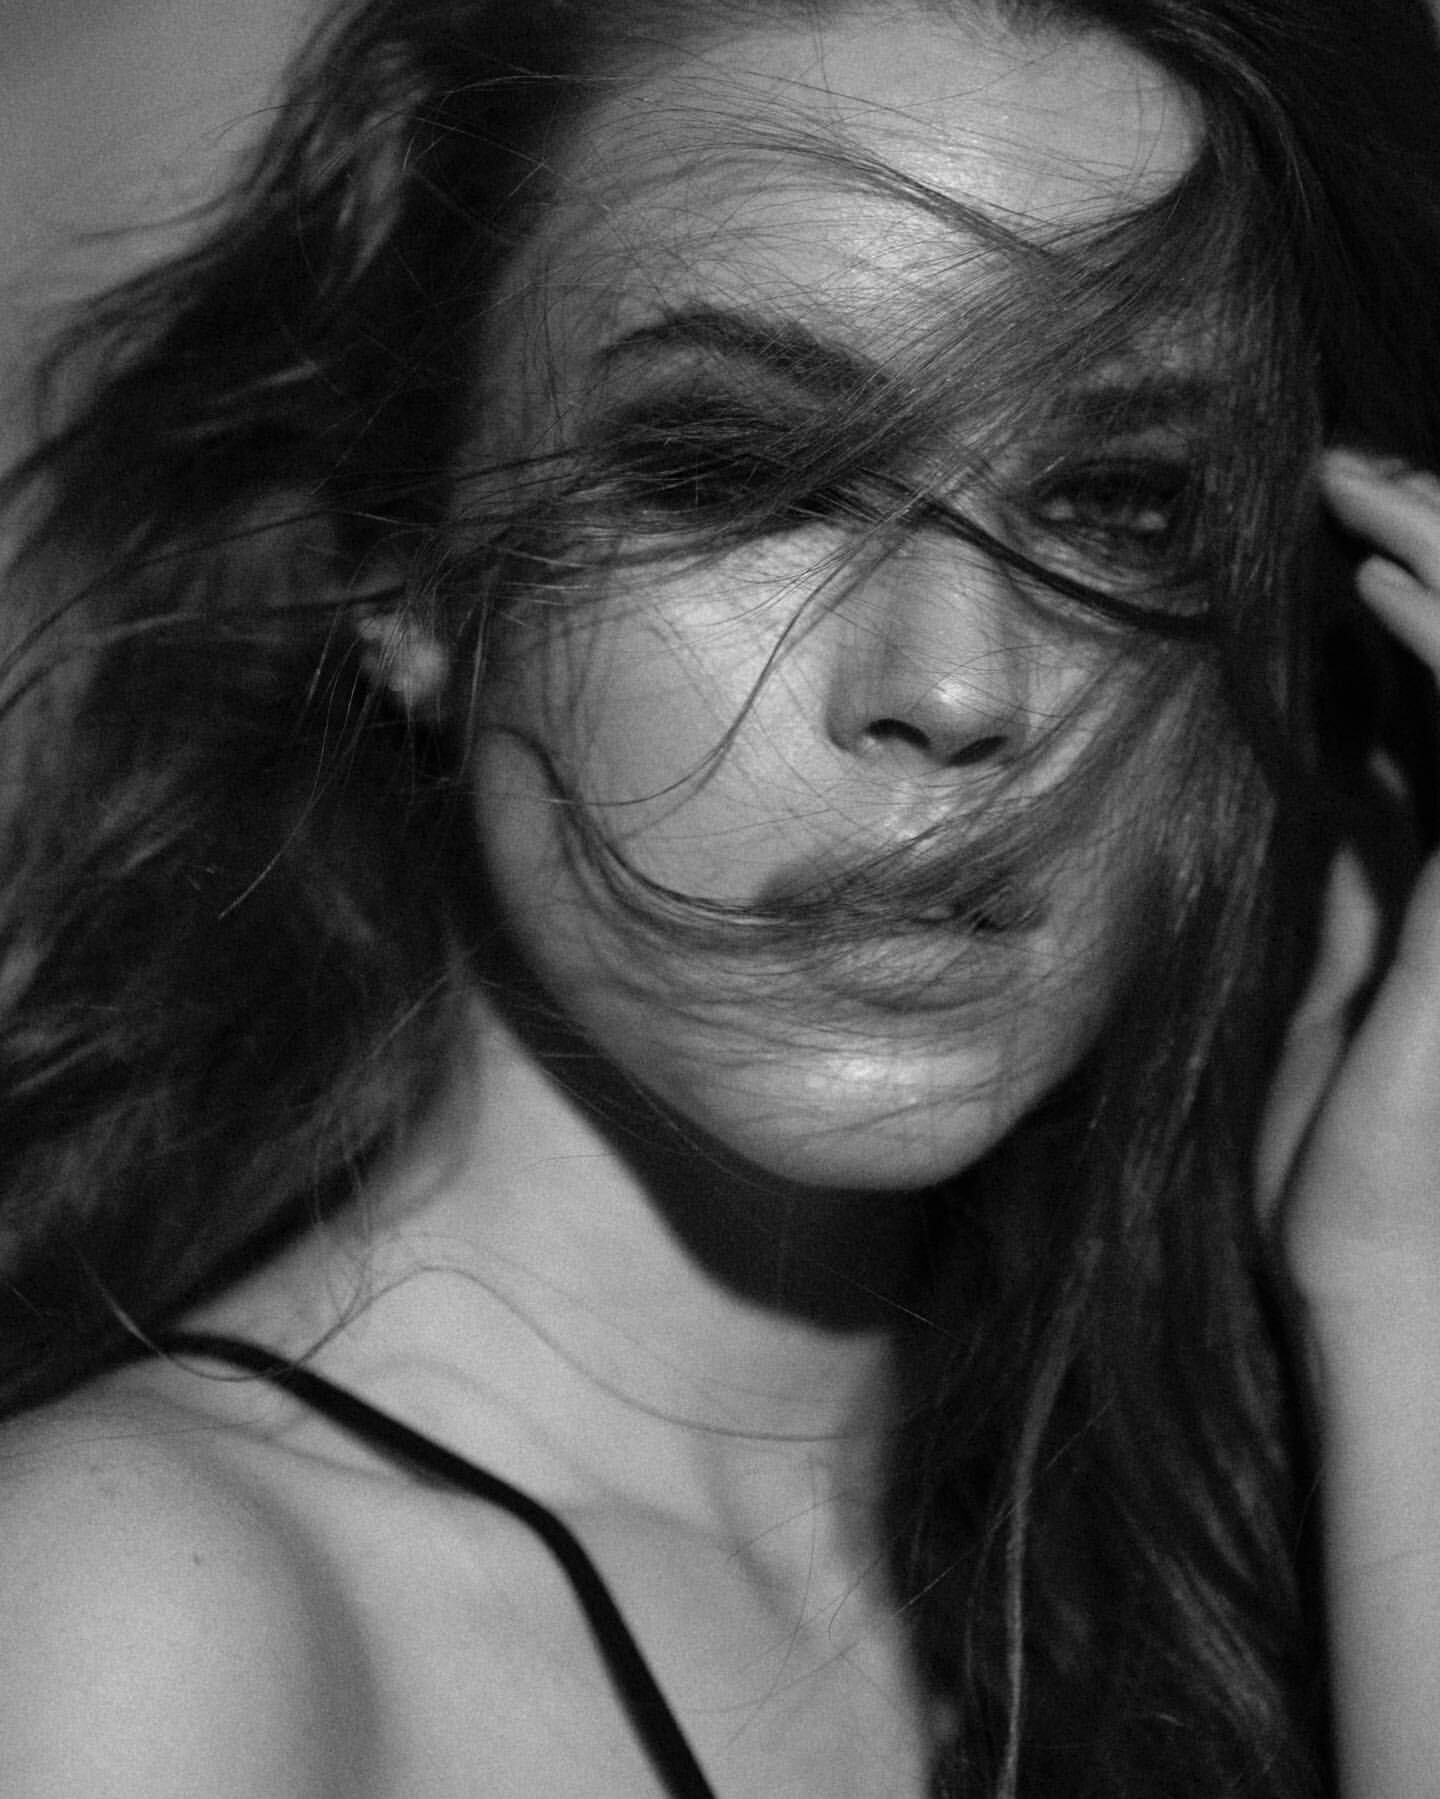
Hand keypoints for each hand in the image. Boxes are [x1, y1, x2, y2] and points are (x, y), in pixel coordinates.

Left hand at [1260, 450, 1439, 1337]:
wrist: (1376, 1294)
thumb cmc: (1347, 1179)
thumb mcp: (1336, 997)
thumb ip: (1356, 887)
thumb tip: (1345, 781)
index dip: (1416, 611)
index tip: (1339, 538)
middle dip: (1439, 554)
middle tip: (1352, 475)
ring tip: (1361, 491)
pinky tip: (1378, 584)